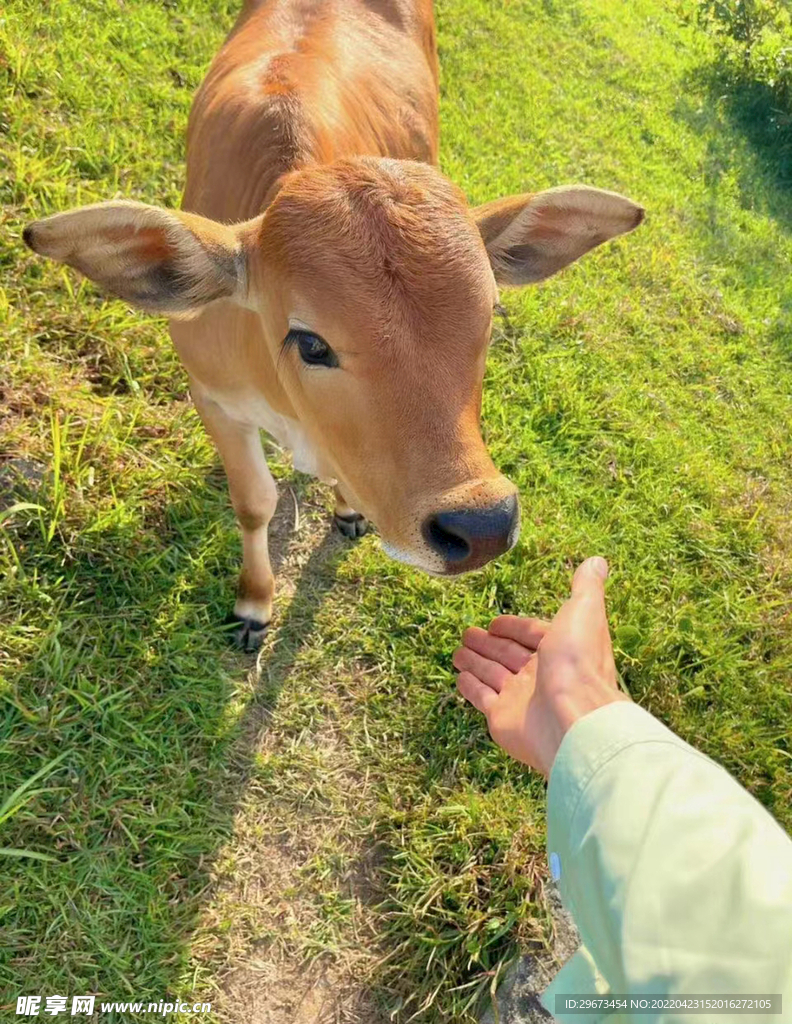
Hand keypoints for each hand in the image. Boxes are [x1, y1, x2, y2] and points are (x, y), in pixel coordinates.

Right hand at [452, 557, 628, 775]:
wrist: (572, 720)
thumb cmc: (578, 663)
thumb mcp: (585, 612)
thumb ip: (587, 587)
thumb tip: (597, 562)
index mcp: (560, 650)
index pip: (531, 634)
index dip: (513, 627)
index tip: (494, 622)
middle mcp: (541, 674)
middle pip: (508, 654)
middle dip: (488, 643)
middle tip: (467, 633)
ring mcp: (520, 697)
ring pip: (492, 673)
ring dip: (475, 661)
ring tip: (457, 652)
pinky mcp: (501, 717)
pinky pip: (481, 697)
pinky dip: (470, 687)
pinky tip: (459, 677)